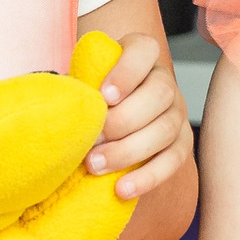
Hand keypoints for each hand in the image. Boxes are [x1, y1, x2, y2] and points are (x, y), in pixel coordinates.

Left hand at [90, 33, 192, 201]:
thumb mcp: (83, 81)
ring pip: (165, 129)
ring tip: (94, 166)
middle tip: (90, 140)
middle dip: (122, 120)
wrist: (106, 119)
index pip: (145, 51)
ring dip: (128, 151)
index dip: (127, 72)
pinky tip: (122, 188)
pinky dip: (148, 176)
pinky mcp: (182, 143)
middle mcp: (165, 81)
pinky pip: (174, 160)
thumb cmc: (89, 97)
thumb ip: (77, 86)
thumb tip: (57, 105)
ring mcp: (177, 112)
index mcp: (142, 56)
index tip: (103, 96)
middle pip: (160, 94)